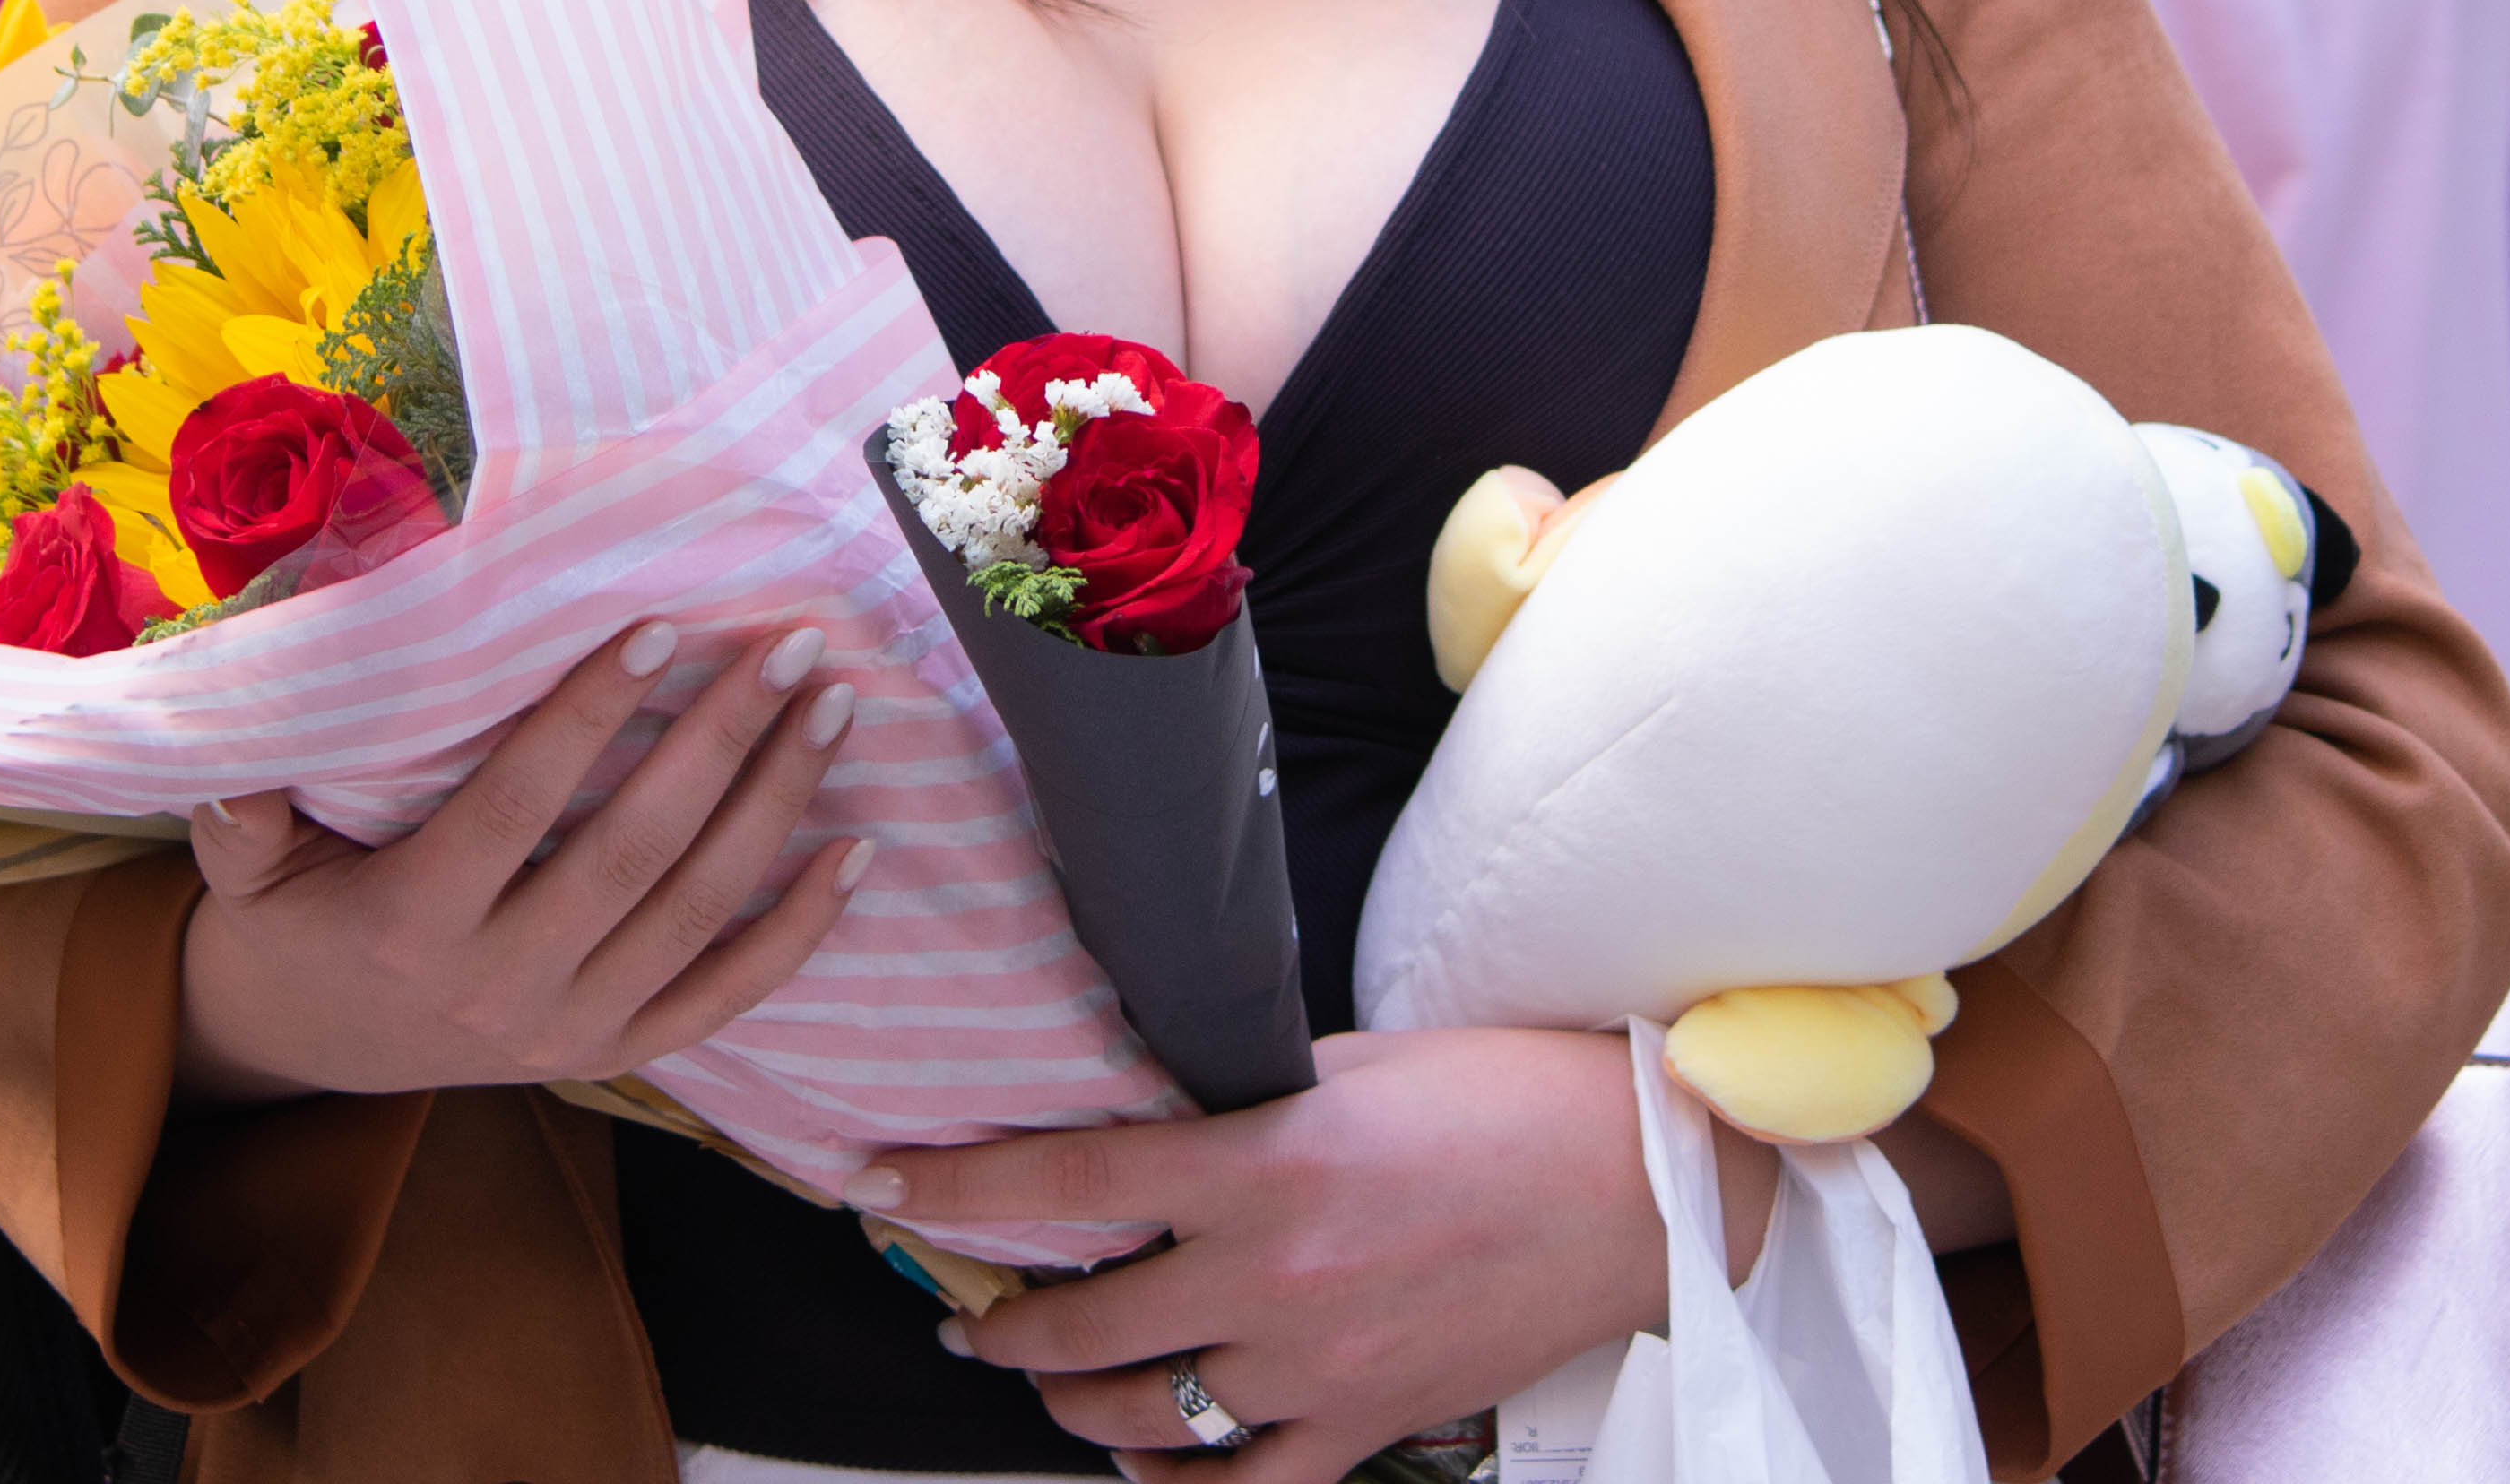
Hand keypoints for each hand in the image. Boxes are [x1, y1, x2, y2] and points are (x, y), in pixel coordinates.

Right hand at [171, 620, 864, 1107]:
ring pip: (694, 913)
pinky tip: (857, 850)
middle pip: (633, 853)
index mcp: (412, 922)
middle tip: (789, 646)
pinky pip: (725, 996)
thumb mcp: (243, 874)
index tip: (660, 629)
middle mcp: (501, 985)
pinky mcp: (615, 1055)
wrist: (310, 1053)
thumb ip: (237, 813)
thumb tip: (228, 755)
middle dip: (721, 743)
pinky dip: (800, 930)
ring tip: (832, 709)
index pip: (516, 806)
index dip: (587, 717)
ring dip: (774, 807)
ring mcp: (569, 1030)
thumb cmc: (291, 923)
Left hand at [879, 1027, 1762, 1483]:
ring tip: (1039, 1374)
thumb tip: (1152, 1110)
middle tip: (961, 1311)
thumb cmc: (1498, 1098)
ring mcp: (1316, 1365)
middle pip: (1081, 1324)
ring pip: (1141, 1416)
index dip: (954, 1185)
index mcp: (1261, 1164)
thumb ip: (1240, 1101)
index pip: (1068, 1178)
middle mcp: (1270, 1276)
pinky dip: (1177, 1482)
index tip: (875, 1185)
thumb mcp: (1347, 1067)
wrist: (1635, 1183)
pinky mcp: (1367, 1424)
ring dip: (1068, 1400)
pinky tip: (1143, 1459)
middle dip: (998, 1326)